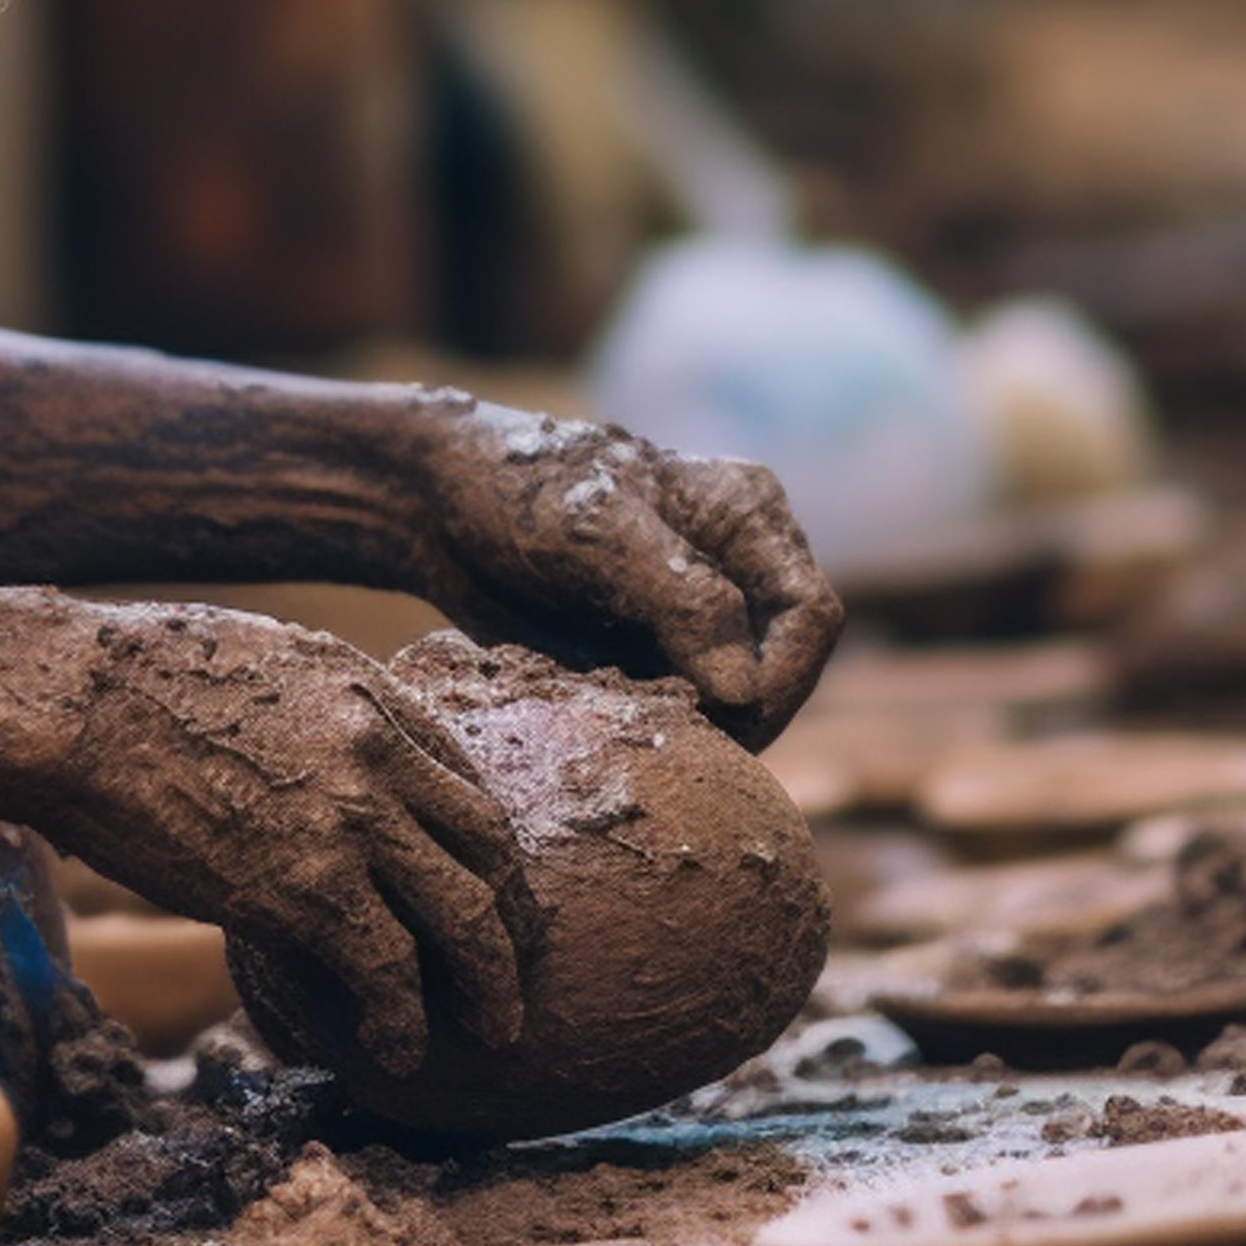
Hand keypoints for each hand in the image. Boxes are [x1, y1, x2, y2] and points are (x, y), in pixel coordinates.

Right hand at [30, 604, 534, 1076]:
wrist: (75, 704)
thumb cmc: (134, 679)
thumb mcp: (261, 661)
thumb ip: (316, 710)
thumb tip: (320, 755)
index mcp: (370, 692)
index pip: (466, 780)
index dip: (482, 848)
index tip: (486, 890)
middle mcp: (381, 753)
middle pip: (489, 849)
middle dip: (513, 919)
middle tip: (515, 969)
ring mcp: (349, 821)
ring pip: (466, 917)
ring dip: (487, 986)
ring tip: (491, 1031)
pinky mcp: (303, 887)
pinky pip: (388, 969)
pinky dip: (404, 1019)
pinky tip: (396, 1049)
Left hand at [409, 397, 842, 747]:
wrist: (435, 509)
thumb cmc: (517, 493)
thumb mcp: (598, 532)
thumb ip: (683, 601)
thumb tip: (744, 691)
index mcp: (748, 514)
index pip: (810, 615)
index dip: (785, 680)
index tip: (728, 722)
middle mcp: (739, 561)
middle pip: (784, 667)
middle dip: (745, 716)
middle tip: (684, 752)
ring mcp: (699, 610)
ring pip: (738, 697)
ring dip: (702, 729)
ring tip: (640, 734)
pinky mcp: (654, 648)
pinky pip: (685, 706)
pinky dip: (661, 726)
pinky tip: (614, 726)